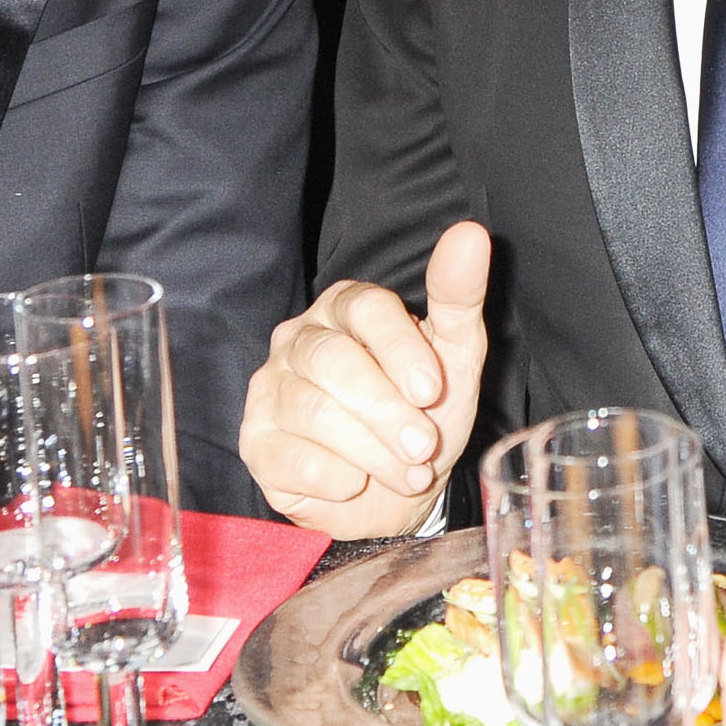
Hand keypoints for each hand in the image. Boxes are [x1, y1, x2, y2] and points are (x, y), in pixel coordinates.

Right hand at [239, 220, 488, 536]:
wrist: (398, 490)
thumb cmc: (424, 411)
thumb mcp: (455, 355)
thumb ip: (458, 296)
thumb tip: (469, 234)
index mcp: (346, 306)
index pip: (366, 308)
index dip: (400, 350)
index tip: (432, 391)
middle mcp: (299, 338)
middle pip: (333, 361)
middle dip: (386, 410)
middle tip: (424, 446)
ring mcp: (271, 389)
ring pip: (313, 411)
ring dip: (372, 451)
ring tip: (410, 472)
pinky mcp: (257, 442)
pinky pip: (292, 457)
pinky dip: (337, 478)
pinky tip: (359, 483)